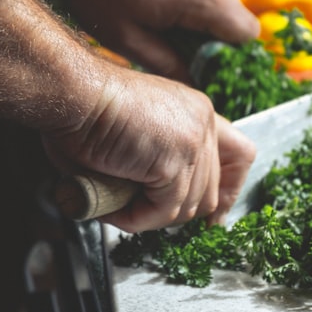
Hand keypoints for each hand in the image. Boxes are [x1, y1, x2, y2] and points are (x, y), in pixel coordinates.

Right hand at [40, 65, 254, 231]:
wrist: (72, 93)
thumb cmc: (85, 111)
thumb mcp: (137, 133)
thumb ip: (158, 162)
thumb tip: (158, 204)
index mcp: (197, 112)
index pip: (239, 155)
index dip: (228, 190)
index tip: (213, 216)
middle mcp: (203, 123)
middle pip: (210, 192)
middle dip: (175, 213)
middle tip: (140, 215)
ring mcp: (193, 141)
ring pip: (186, 208)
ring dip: (149, 217)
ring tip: (115, 204)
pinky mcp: (175, 161)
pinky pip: (162, 211)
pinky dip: (135, 219)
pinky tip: (112, 207)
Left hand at [43, 0, 259, 81]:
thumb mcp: (123, 36)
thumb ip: (165, 63)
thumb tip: (191, 82)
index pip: (247, 31)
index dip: (229, 51)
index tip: (202, 58)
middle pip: (232, 10)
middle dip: (210, 29)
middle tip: (172, 37)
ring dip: (197, 4)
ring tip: (157, 6)